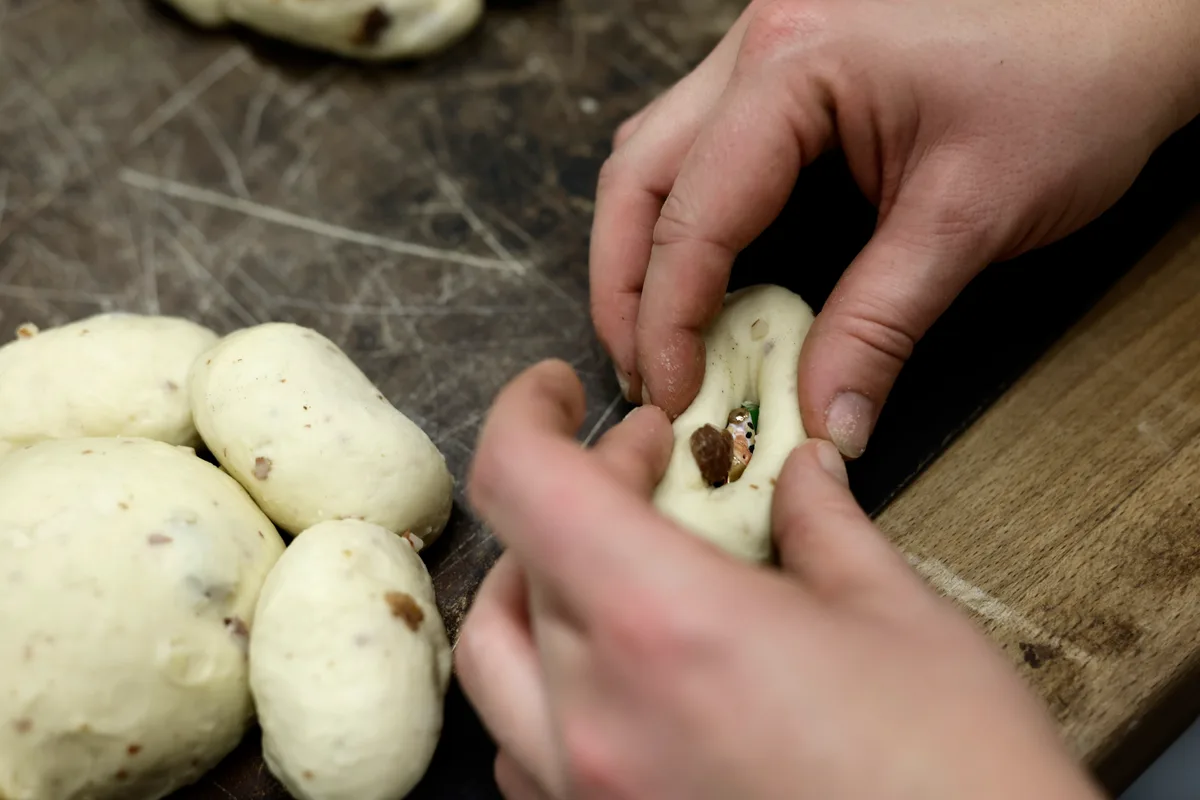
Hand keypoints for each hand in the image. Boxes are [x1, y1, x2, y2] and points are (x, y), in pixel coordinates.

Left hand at [456, 360, 1101, 799]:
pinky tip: (618, 669)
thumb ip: (823, 522)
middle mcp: (598, 715)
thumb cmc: (957, 777)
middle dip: (582, 491)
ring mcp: (587, 790)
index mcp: (664, 626)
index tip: (557, 393)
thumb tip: (799, 472)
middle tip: (656, 468)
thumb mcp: (898, 616)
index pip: (523, 484)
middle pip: (520, 561)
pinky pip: (525, 745)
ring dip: (544, 584)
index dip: (524, 414)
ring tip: (619, 557)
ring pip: (501, 656)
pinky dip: (551, 681)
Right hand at [590, 0, 1199, 456]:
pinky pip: (705, 144)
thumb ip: (881, 326)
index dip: (667, 322)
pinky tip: (711, 272)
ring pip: (656, 155)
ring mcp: (770, 45)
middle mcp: (760, 43)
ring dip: (646, 248)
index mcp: (794, 65)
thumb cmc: (1077, 73)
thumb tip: (825, 416)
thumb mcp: (971, 216)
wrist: (1141, 7)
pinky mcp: (794, 65)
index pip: (690, 217)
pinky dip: (690, 217)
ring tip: (662, 334)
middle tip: (643, 373)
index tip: (674, 397)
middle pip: (638, 177)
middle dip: (624, 286)